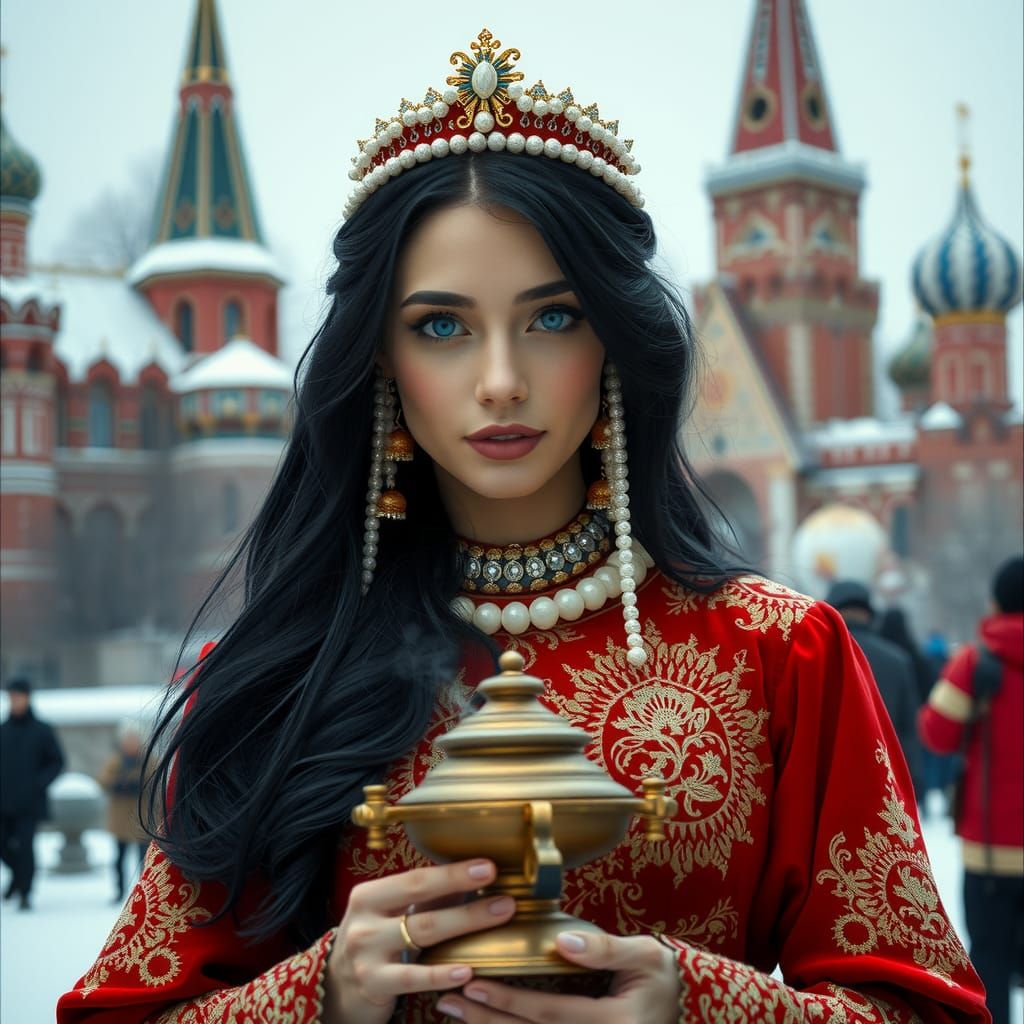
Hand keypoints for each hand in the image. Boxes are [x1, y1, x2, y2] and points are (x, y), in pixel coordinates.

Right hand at [322, 859, 516, 1023]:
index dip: (453, 872)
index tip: (487, 867)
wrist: (337, 988)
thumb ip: (424, 898)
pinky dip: (442, 973)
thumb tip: (473, 875)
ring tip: (499, 917)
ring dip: (465, 923)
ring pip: (423, 934)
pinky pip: (413, 978)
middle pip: (422, 902)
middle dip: (465, 893)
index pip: (416, 879)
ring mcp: (367, 953)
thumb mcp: (388, 914)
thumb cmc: (372, 942)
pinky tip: (467, 970)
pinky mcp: (373, 984)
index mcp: (369, 895)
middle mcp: (364, 920)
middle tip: (504, 893)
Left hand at [435, 929, 680, 1022]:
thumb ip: (605, 949)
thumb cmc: (664, 977)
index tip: (473, 984)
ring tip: (455, 1013)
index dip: (510, 1002)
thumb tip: (564, 941)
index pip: (551, 1013)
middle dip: (487, 1022)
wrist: (686, 1007)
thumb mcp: (645, 955)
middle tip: (448, 1002)